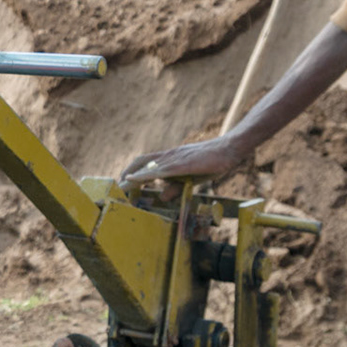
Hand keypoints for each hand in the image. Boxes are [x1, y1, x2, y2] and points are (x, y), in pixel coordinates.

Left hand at [119, 136, 250, 192]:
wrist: (228, 149)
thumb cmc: (211, 162)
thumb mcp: (190, 177)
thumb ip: (175, 186)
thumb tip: (162, 196)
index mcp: (170, 158)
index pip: (145, 162)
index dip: (132, 171)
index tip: (123, 183)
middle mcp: (169, 156)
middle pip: (141, 162)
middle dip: (127, 174)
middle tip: (117, 187)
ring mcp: (175, 158)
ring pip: (147, 166)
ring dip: (132, 177)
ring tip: (120, 186)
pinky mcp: (183, 164)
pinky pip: (160, 170)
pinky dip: (144, 175)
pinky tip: (134, 179)